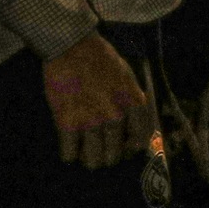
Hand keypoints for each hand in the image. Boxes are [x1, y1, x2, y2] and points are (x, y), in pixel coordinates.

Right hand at [42, 33, 156, 168]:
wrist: (72, 47)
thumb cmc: (100, 58)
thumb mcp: (127, 76)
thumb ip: (131, 100)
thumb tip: (133, 123)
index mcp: (133, 103)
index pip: (141, 139)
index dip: (131, 148)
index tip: (123, 147)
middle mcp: (116, 116)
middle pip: (114, 156)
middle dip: (106, 155)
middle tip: (98, 148)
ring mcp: (91, 121)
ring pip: (93, 160)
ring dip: (88, 158)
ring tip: (83, 151)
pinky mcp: (67, 123)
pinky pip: (69, 154)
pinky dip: (69, 154)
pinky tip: (69, 145)